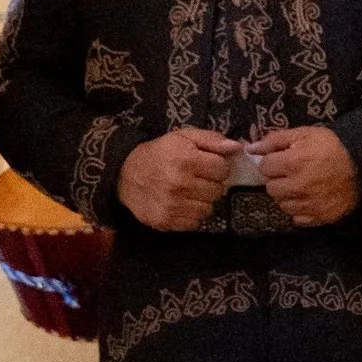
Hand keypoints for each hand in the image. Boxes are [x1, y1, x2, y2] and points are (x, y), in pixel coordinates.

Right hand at [119, 127, 247, 229]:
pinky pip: (195, 223)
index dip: (218, 166)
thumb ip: (211, 139)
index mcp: (186, 161)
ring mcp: (173, 206)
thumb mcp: (183, 137)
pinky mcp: (167, 222)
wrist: (125, 174)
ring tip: (191, 192)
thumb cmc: (159, 153)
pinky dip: (192, 214)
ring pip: (209, 209)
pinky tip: (183, 203)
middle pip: (218, 190)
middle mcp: (180, 185)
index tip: (208, 165)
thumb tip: (236, 147)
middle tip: (198, 179)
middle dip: (212, 183)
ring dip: (203, 200)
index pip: (223, 169)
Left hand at [252, 124, 360, 225]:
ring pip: (282, 204)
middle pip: (271, 188)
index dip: (273, 161)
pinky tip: (310, 198)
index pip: (265, 167)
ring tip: (302, 185)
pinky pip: (297, 218)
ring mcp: (307, 205)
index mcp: (292, 163)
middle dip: (279, 179)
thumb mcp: (305, 134)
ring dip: (288, 195)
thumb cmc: (333, 146)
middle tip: (293, 172)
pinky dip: (301, 209)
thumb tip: (251, 148)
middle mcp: (297, 187)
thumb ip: (276, 140)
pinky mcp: (318, 217)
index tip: (284, 159)